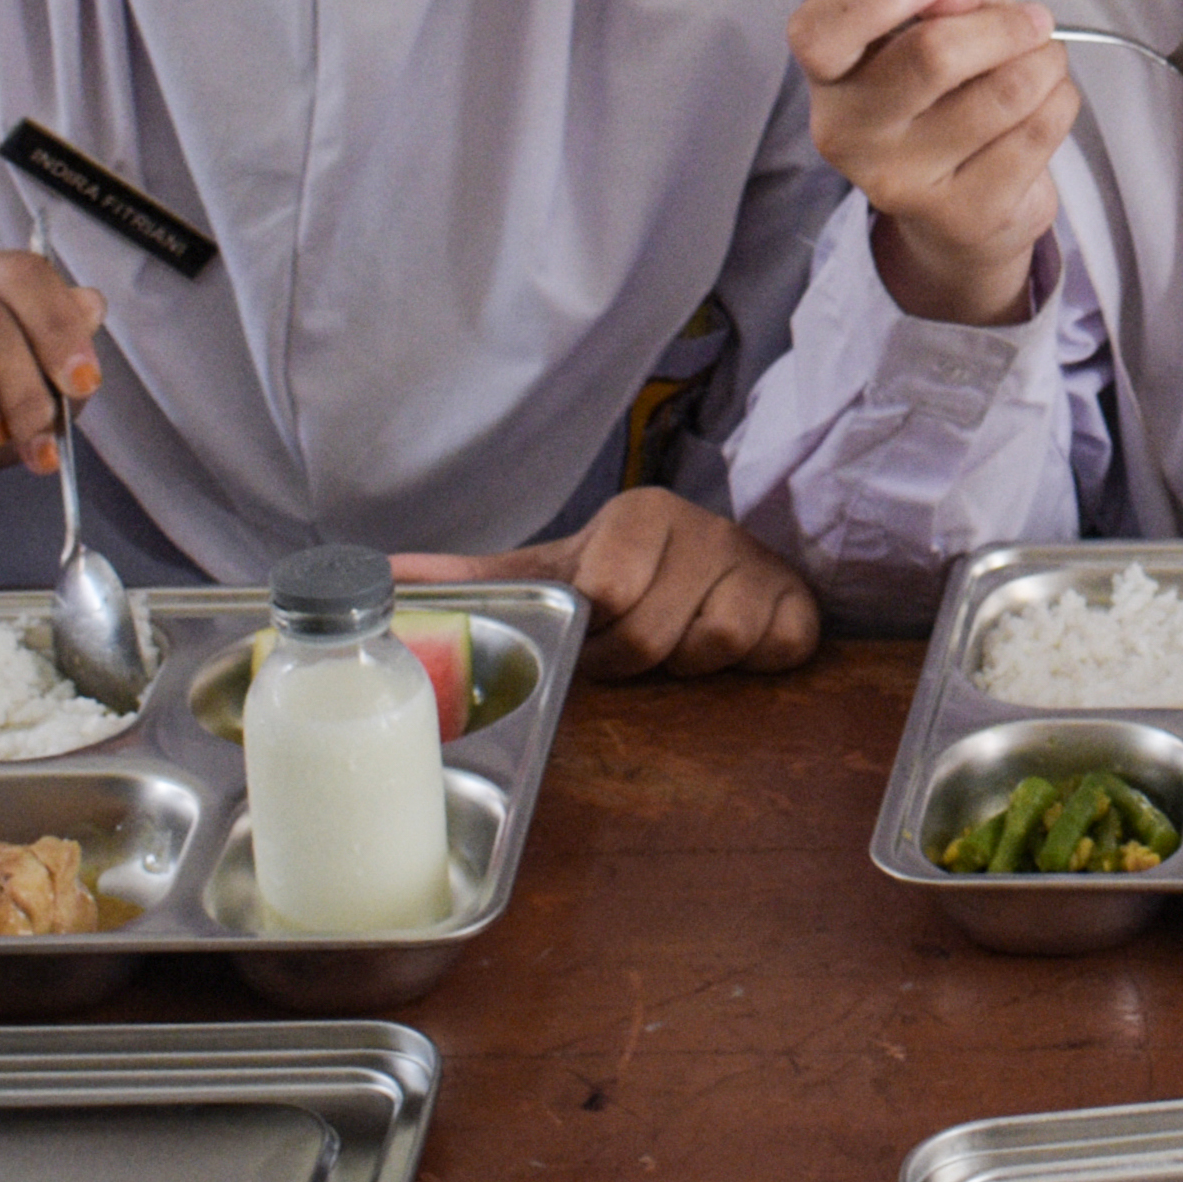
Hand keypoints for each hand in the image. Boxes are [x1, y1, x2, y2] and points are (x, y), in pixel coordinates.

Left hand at [399, 491, 819, 681]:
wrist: (727, 572)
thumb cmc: (631, 578)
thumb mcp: (553, 571)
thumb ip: (479, 578)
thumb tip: (382, 574)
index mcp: (638, 515)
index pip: (606, 590)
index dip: (595, 632)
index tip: (597, 627)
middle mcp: (702, 528)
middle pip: (652, 632)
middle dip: (635, 659)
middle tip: (634, 651)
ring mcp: (756, 565)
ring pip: (714, 642)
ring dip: (689, 665)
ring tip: (681, 647)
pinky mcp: (800, 605)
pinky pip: (773, 650)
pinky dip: (751, 665)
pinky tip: (735, 652)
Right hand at [793, 0, 1074, 329]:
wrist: (959, 202)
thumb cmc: (945, 88)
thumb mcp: (936, 18)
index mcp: (830, 75)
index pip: (820, 34)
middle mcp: (850, 134)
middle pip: (933, 56)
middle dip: (1003, 25)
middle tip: (1034, 20)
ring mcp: (902, 184)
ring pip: (1006, 92)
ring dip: (1046, 61)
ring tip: (1045, 60)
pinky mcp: (964, 216)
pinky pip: (1037, 132)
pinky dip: (1060, 100)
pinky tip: (1048, 102)